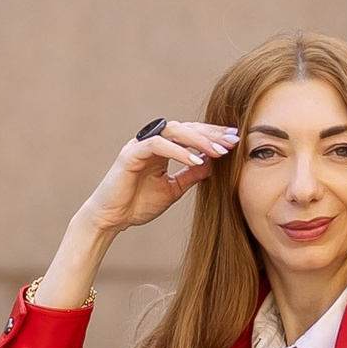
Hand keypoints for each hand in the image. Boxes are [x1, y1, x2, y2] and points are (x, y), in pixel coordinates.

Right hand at [34, 118, 239, 309]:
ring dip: (198, 140)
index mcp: (162, 148)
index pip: (191, 134)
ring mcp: (140, 145)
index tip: (235, 141)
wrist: (111, 220)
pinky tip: (196, 161)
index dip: (213, 136)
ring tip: (219, 152)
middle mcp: (151, 141)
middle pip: (186, 128)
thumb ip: (190, 175)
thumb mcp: (173, 190)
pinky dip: (178, 152)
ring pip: (173, 131)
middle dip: (211, 134)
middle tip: (233, 140)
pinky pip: (157, 145)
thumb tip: (212, 165)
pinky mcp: (131, 154)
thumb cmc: (137, 205)